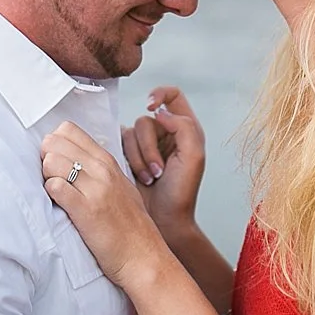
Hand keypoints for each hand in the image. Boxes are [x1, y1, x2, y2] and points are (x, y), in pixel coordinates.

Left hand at [41, 122, 166, 286]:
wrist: (144, 257)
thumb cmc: (130, 227)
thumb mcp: (120, 187)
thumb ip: (98, 170)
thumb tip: (71, 159)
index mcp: (108, 161)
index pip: (68, 130)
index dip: (55, 143)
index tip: (56, 160)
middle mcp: (102, 170)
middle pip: (55, 141)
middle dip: (45, 157)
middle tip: (51, 177)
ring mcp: (95, 189)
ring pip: (51, 161)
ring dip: (46, 176)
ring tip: (55, 193)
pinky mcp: (86, 210)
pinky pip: (55, 187)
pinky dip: (49, 194)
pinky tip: (58, 204)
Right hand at [120, 86, 206, 240]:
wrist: (164, 220)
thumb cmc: (181, 193)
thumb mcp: (194, 158)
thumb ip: (184, 128)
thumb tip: (160, 112)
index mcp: (184, 130)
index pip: (172, 96)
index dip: (160, 94)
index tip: (151, 107)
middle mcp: (164, 134)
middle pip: (146, 120)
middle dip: (149, 147)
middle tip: (158, 170)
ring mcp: (145, 145)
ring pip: (131, 133)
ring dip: (140, 158)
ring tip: (150, 178)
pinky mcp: (127, 156)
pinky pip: (120, 145)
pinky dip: (130, 161)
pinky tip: (140, 177)